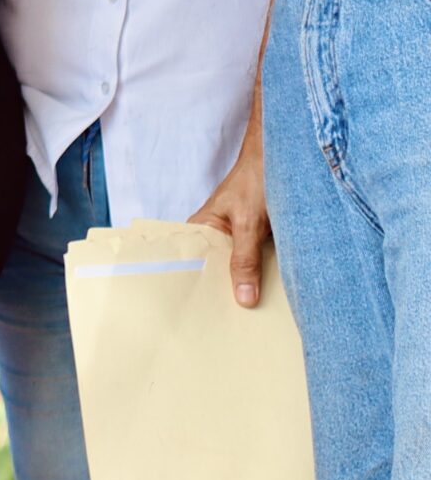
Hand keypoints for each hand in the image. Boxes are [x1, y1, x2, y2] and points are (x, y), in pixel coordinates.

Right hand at [188, 132, 270, 307]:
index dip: (199, 288)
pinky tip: (272, 295)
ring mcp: (240, 238)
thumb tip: (243, 300)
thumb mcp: (248, 223)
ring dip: (250, 284)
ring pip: (242, 268)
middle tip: (233, 324)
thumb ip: (245, 260)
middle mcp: (217, 235)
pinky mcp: (260, 239)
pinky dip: (266, 275)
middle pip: (219, 270)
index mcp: (201, 228)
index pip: (193, 264)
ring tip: (253, 316)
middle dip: (227, 292)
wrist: (285, 155)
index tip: (206, 315)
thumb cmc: (256, 180)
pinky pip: (260, 263)